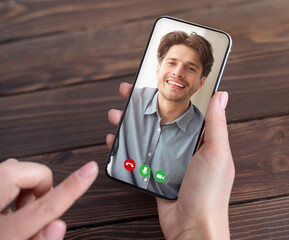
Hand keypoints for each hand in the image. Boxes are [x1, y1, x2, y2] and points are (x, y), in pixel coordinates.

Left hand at [0, 159, 97, 239]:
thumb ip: (41, 239)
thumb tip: (59, 225)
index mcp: (2, 232)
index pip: (44, 208)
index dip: (73, 187)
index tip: (91, 170)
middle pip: (31, 174)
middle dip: (42, 185)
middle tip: (34, 205)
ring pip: (17, 168)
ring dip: (27, 185)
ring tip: (17, 207)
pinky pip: (5, 170)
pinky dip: (14, 182)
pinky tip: (6, 201)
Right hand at [107, 82, 234, 239]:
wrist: (193, 227)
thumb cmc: (209, 192)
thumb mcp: (216, 153)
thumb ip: (216, 124)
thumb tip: (221, 95)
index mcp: (199, 139)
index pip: (181, 109)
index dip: (166, 95)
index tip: (152, 84)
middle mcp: (182, 146)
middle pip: (158, 120)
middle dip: (141, 106)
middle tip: (127, 94)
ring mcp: (167, 159)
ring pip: (145, 135)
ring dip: (129, 123)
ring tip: (116, 114)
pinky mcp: (154, 172)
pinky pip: (137, 155)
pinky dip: (125, 146)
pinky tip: (114, 139)